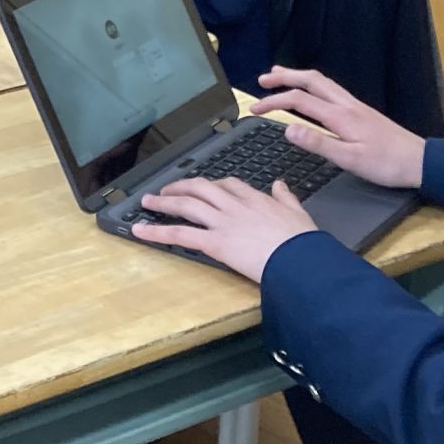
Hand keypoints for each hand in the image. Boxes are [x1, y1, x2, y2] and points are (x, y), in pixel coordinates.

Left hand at [133, 176, 317, 281]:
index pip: (228, 184)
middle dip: (181, 187)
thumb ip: (286, 197)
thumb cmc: (303, 242)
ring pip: (186, 205)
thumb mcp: (299, 212)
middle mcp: (234, 206)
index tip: (205, 186)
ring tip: (147, 202)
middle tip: (167, 190)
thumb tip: (280, 184)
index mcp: (255, 198)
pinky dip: (157, 231)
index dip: (212, 185)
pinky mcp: (214, 242)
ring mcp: (222, 222)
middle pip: (200, 188)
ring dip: (163, 202)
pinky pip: (180, 234)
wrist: (300, 259)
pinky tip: (140, 231)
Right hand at [253, 66, 425, 190]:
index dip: (274, 101)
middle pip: (311, 80)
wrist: (420, 161)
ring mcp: (355, 106)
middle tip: (262, 79)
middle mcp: (347, 105)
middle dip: (284, 76)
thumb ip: (318, 144)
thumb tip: (288, 130)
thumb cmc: (387, 164)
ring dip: (299, 76)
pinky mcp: (361, 111)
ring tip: (280, 75)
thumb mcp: (349, 159)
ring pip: (322, 82)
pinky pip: (331, 89)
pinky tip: (312, 92)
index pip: (299, 100)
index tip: (254, 108)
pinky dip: (313, 85)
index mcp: (340, 116)